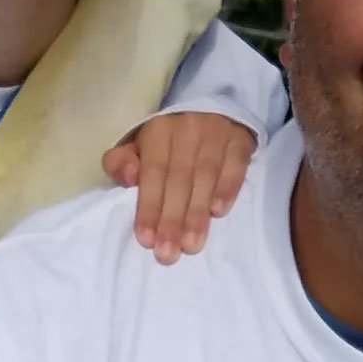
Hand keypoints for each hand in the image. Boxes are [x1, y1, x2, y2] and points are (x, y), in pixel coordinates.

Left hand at [102, 112, 255, 260]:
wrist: (209, 107)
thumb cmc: (167, 140)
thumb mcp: (137, 145)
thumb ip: (121, 162)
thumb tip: (127, 176)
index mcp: (158, 130)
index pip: (153, 172)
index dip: (149, 207)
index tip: (146, 240)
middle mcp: (187, 128)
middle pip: (179, 178)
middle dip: (172, 219)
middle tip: (168, 254)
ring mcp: (217, 131)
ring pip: (206, 175)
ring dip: (198, 213)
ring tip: (192, 244)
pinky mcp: (241, 138)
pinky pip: (236, 164)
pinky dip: (228, 188)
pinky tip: (220, 212)